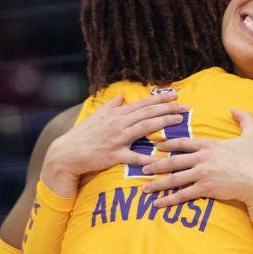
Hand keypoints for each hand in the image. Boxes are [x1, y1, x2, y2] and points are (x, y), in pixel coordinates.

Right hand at [40, 92, 189, 196]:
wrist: (67, 153)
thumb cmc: (83, 135)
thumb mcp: (96, 116)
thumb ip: (111, 105)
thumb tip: (122, 95)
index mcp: (116, 114)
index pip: (142, 104)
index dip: (160, 99)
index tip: (175, 95)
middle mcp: (118, 123)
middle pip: (147, 113)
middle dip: (168, 108)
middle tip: (186, 107)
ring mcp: (116, 139)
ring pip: (144, 128)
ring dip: (162, 123)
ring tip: (179, 120)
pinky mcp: (114, 155)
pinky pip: (133, 156)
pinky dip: (147, 157)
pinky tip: (161, 158)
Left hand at [141, 109, 252, 219]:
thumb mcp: (252, 134)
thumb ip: (244, 118)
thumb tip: (234, 109)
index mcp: (209, 145)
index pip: (183, 142)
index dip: (168, 143)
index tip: (156, 145)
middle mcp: (202, 158)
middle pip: (173, 160)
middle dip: (156, 164)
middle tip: (143, 168)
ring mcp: (202, 174)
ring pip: (174, 178)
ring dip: (158, 183)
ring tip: (144, 188)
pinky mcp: (205, 189)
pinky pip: (183, 194)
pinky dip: (168, 200)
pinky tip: (157, 204)